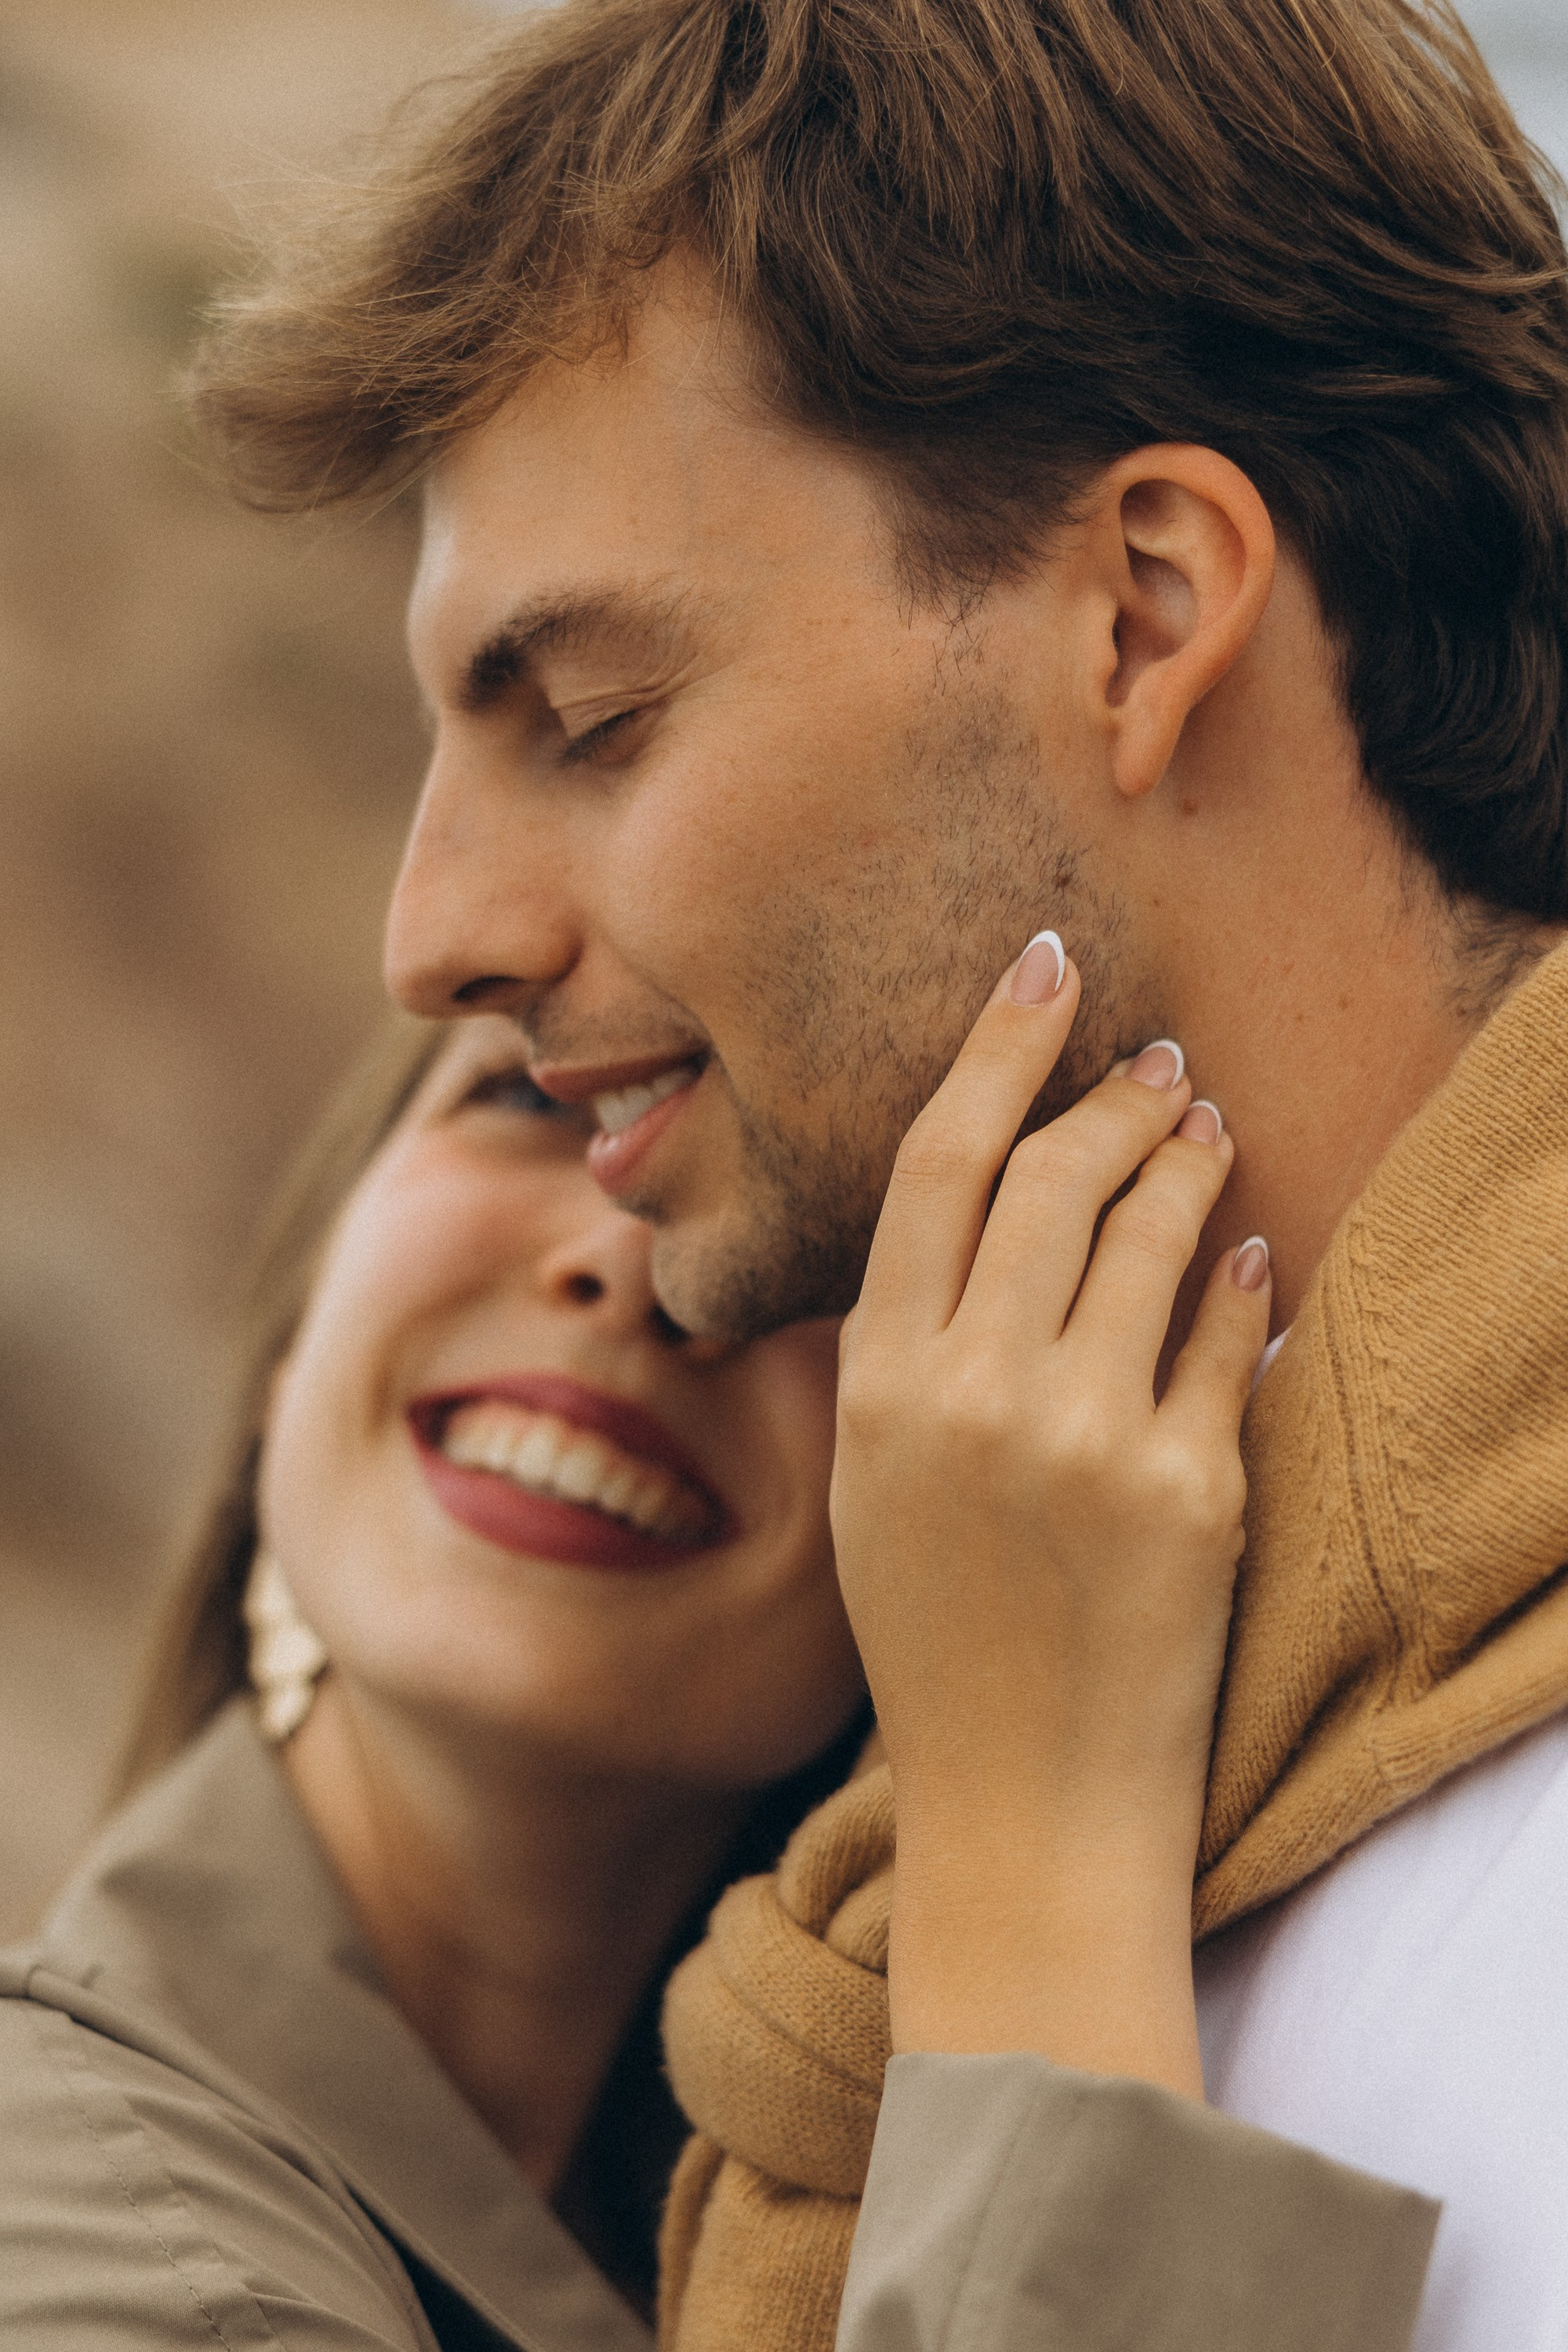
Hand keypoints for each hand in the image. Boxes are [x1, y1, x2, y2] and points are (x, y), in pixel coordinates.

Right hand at [830, 934, 1269, 2096]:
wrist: (1025, 1804)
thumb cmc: (936, 1644)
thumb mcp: (873, 1485)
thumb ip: (904, 1351)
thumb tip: (969, 1218)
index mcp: (881, 1384)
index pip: (938, 1167)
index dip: (996, 1047)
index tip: (1044, 967)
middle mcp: (975, 1395)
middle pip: (1053, 1176)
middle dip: (1112, 1094)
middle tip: (1154, 1062)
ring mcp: (1086, 1441)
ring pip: (1152, 1231)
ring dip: (1188, 1158)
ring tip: (1206, 1124)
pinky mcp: (1190, 1492)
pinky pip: (1225, 1336)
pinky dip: (1239, 1277)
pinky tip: (1248, 1250)